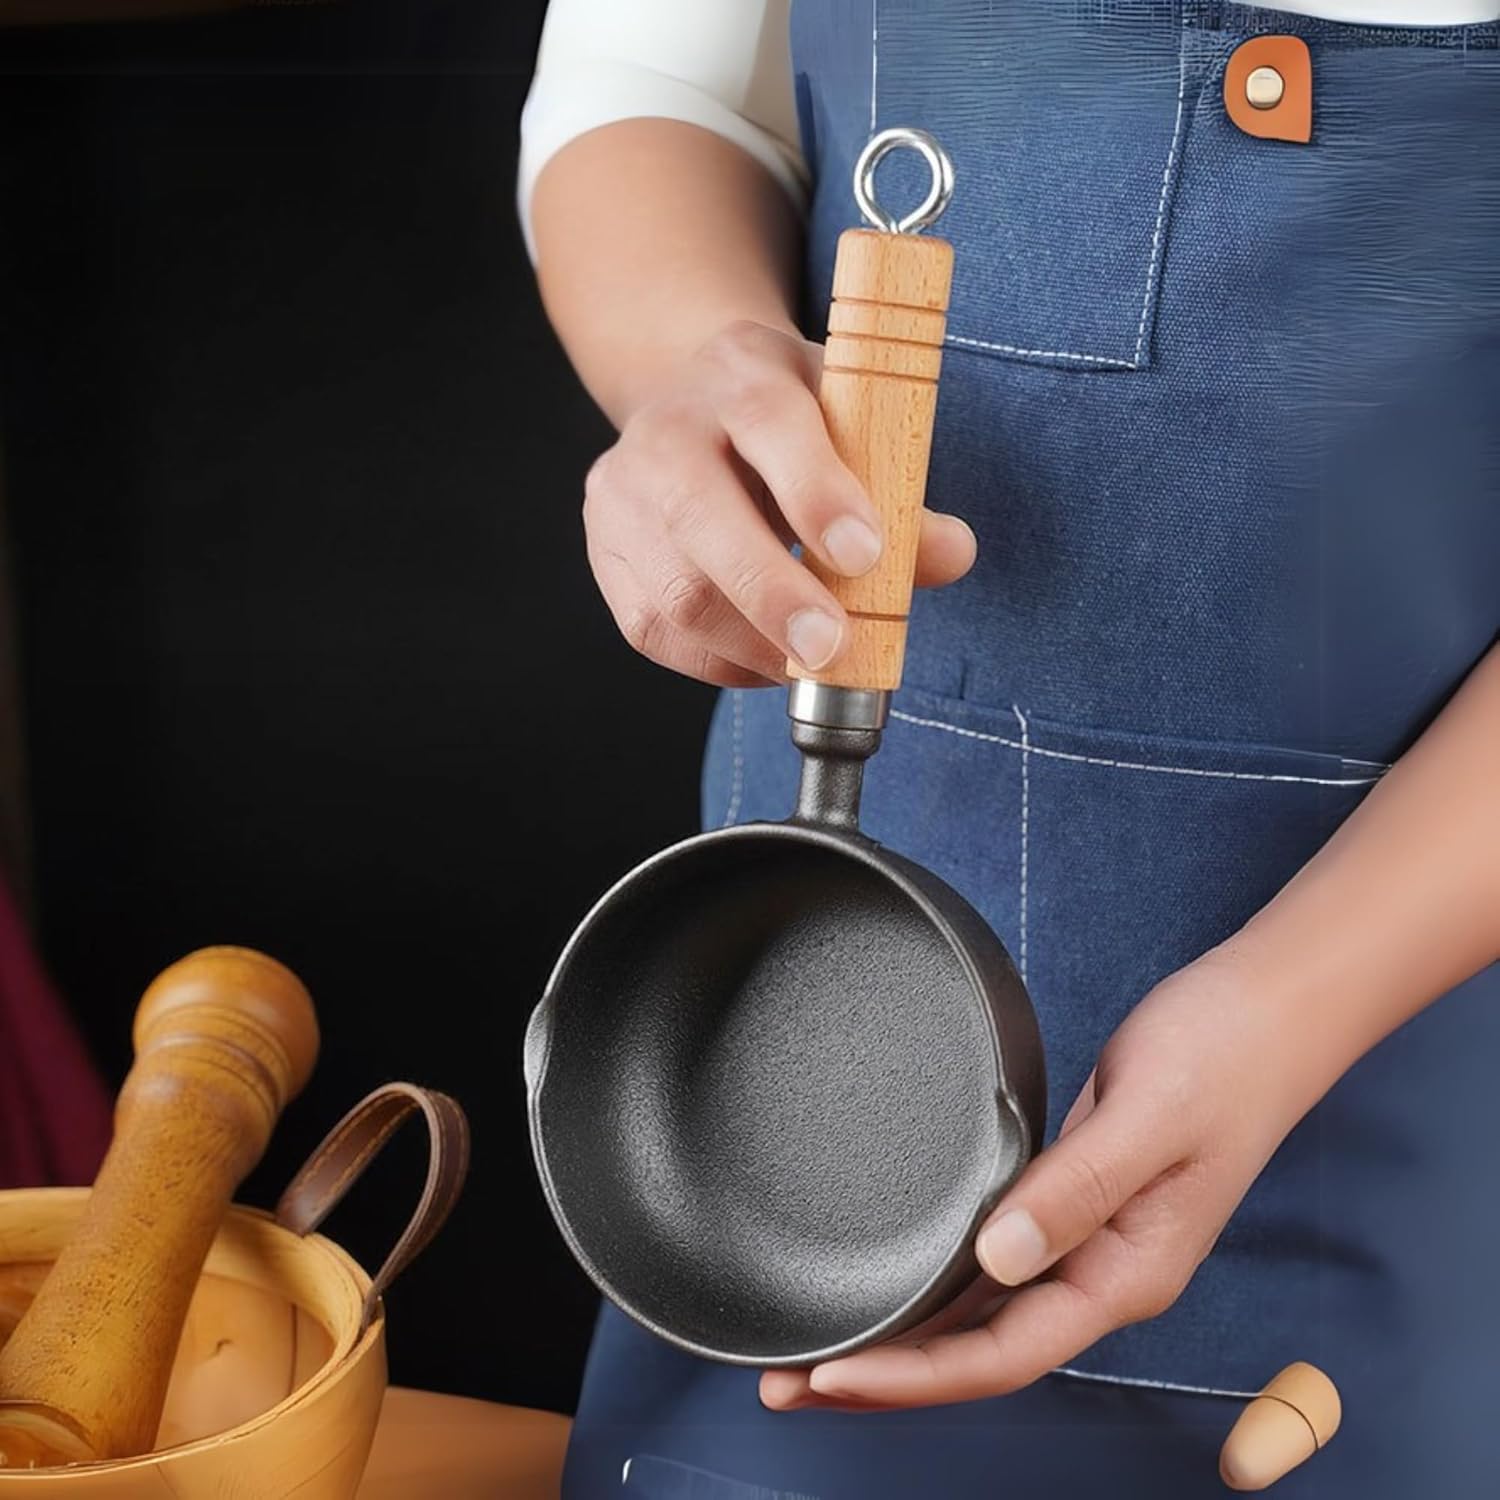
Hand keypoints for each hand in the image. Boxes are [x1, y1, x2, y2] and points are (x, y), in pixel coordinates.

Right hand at [583, 320, 976, 686]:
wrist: (693, 408)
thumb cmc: (793, 426)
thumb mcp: (852, 424)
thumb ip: (900, 486)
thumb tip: (953, 554)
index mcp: (742, 372)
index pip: (770, 422)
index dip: (818, 492)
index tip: (866, 556)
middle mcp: (667, 428)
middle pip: (700, 515)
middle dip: (772, 594)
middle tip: (832, 649)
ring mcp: (623, 494)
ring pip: (675, 590)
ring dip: (753, 645)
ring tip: (815, 666)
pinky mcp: (606, 555)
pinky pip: (656, 629)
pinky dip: (722, 662)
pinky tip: (769, 662)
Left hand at [761, 949, 1320, 1411]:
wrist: (1268, 1012)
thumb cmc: (1224, 1056)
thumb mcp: (1149, 1118)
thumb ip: (1076, 1189)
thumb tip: (997, 1257)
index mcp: (1127, 1274)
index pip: (1003, 1352)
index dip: (912, 1373)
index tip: (831, 1371)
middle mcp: (1103, 1273)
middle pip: (980, 1351)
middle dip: (886, 1375)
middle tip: (787, 1380)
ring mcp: (1089, 1242)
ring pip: (982, 1314)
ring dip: (904, 1335)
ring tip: (818, 1348)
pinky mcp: (1076, 1202)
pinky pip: (996, 1266)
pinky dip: (940, 1285)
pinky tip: (898, 1287)